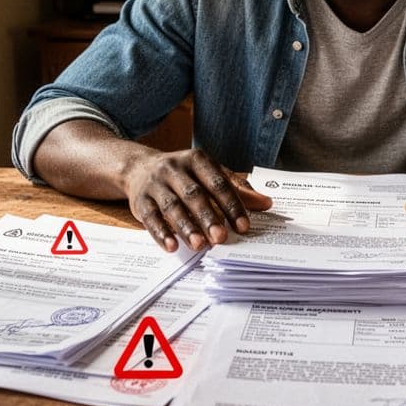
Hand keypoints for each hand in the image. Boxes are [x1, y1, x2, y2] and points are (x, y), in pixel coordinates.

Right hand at [122, 149, 271, 251]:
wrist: (138, 168)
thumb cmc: (184, 174)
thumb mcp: (209, 173)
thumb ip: (236, 188)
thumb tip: (266, 203)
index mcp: (197, 159)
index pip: (217, 182)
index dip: (231, 204)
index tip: (243, 226)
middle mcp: (174, 169)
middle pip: (194, 194)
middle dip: (208, 217)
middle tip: (221, 238)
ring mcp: (155, 184)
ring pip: (172, 207)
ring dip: (186, 227)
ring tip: (200, 245)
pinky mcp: (139, 201)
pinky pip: (150, 218)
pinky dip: (161, 233)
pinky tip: (172, 246)